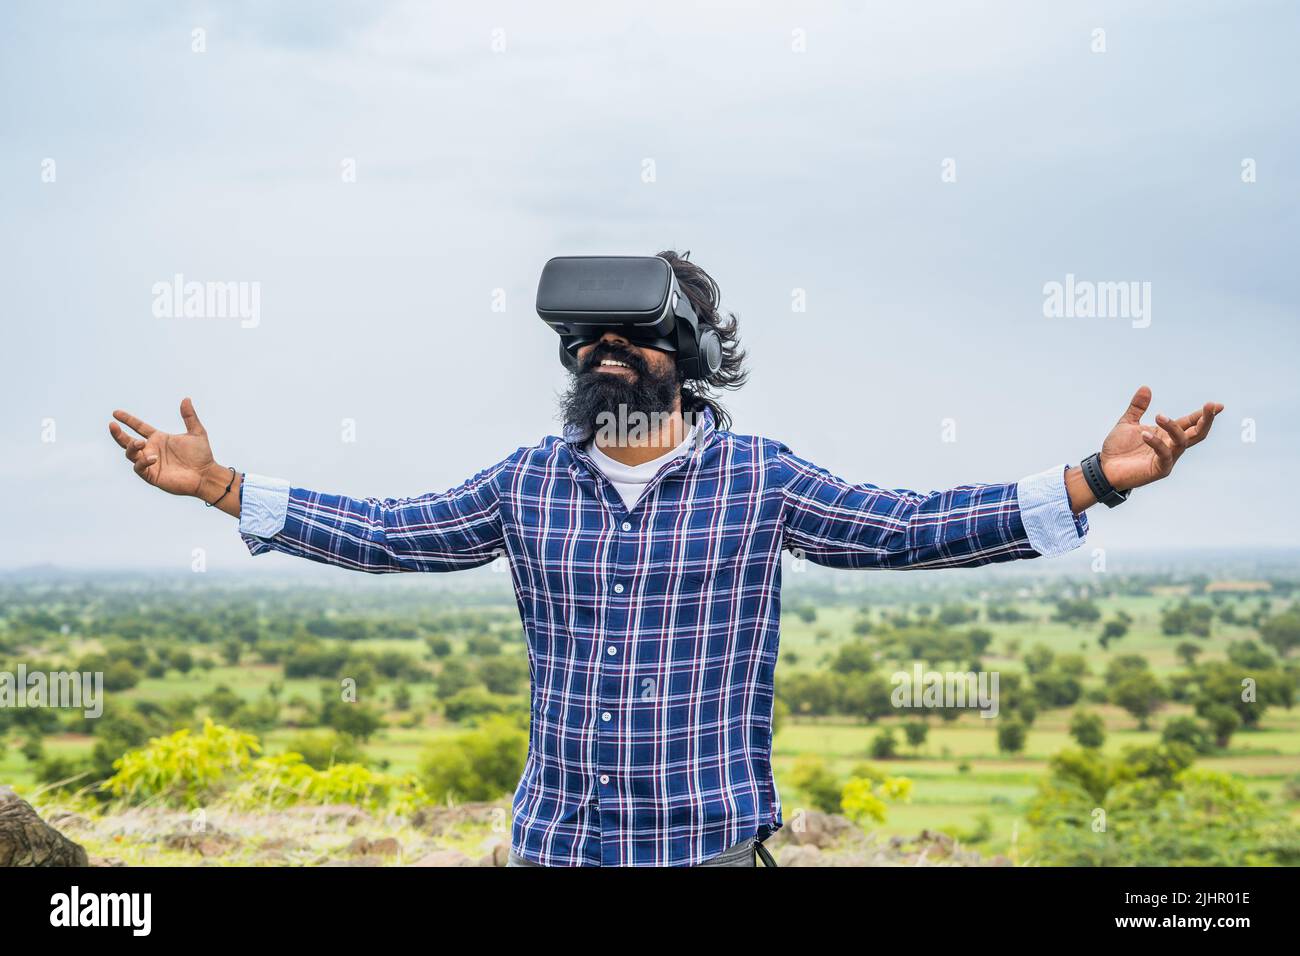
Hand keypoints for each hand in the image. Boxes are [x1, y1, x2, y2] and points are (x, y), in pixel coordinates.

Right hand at [108, 398, 222, 498]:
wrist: (206, 475)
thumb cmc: (202, 456)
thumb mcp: (196, 432)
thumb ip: (190, 417)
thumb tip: (186, 399)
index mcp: (159, 439)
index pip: (139, 427)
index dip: (128, 420)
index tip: (116, 413)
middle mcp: (151, 450)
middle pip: (127, 441)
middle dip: (118, 434)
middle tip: (112, 425)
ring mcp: (150, 463)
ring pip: (130, 454)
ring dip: (132, 447)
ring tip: (140, 442)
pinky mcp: (152, 476)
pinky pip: (139, 468)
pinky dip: (142, 462)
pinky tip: (153, 457)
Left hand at [1099, 386, 1223, 491]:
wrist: (1104, 468)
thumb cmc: (1118, 449)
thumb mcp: (1127, 423)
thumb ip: (1137, 407)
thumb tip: (1145, 387)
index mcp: (1166, 434)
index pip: (1190, 423)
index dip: (1203, 414)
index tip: (1216, 405)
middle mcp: (1171, 446)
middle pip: (1197, 434)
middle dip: (1205, 420)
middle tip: (1210, 406)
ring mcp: (1168, 458)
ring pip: (1182, 441)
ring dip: (1173, 427)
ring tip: (1159, 416)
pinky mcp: (1160, 469)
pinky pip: (1165, 455)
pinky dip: (1157, 443)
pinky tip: (1144, 434)